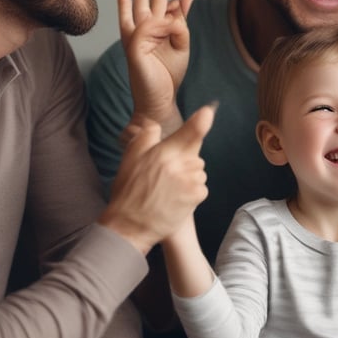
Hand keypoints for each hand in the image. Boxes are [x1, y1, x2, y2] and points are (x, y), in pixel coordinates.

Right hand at [102, 105, 214, 254]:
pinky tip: (176, 199)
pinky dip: (192, 192)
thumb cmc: (129, 191)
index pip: (190, 131)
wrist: (129, 226)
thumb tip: (156, 122)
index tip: (208, 112)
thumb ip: (146, 137)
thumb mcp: (130, 159)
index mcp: (164, 152)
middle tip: (164, 175)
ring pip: (199, 171)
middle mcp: (180, 165)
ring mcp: (190, 181)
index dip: (202, 120)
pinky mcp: (196, 197)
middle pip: (195, 154)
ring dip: (188, 177)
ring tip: (168, 189)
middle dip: (184, 160)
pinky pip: (201, 188)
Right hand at [119, 0, 192, 130]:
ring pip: (140, 1)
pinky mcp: (134, 47)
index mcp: (157, 26)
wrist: (158, 100)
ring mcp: (137, 35)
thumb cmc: (168, 75)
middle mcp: (144, 26)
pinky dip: (163, 24)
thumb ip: (181, 23)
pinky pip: (148, 27)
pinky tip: (170, 12)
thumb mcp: (182, 45)